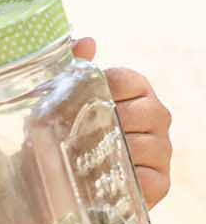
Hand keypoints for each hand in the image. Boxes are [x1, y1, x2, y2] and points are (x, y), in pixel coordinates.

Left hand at [71, 35, 172, 209]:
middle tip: (74, 135)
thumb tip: (88, 41)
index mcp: (137, 89)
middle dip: (105, 124)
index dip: (97, 92)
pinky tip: (101, 180)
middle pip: (141, 113)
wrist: (60, 179)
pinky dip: (123, 180)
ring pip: (144, 146)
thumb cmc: (66, 131)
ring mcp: (162, 150)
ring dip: (111, 153)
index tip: (73, 104)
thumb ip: (73, 65)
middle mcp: (156, 115)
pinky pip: (148, 179)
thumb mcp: (62, 98)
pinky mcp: (160, 182)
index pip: (124, 80)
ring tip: (83, 158)